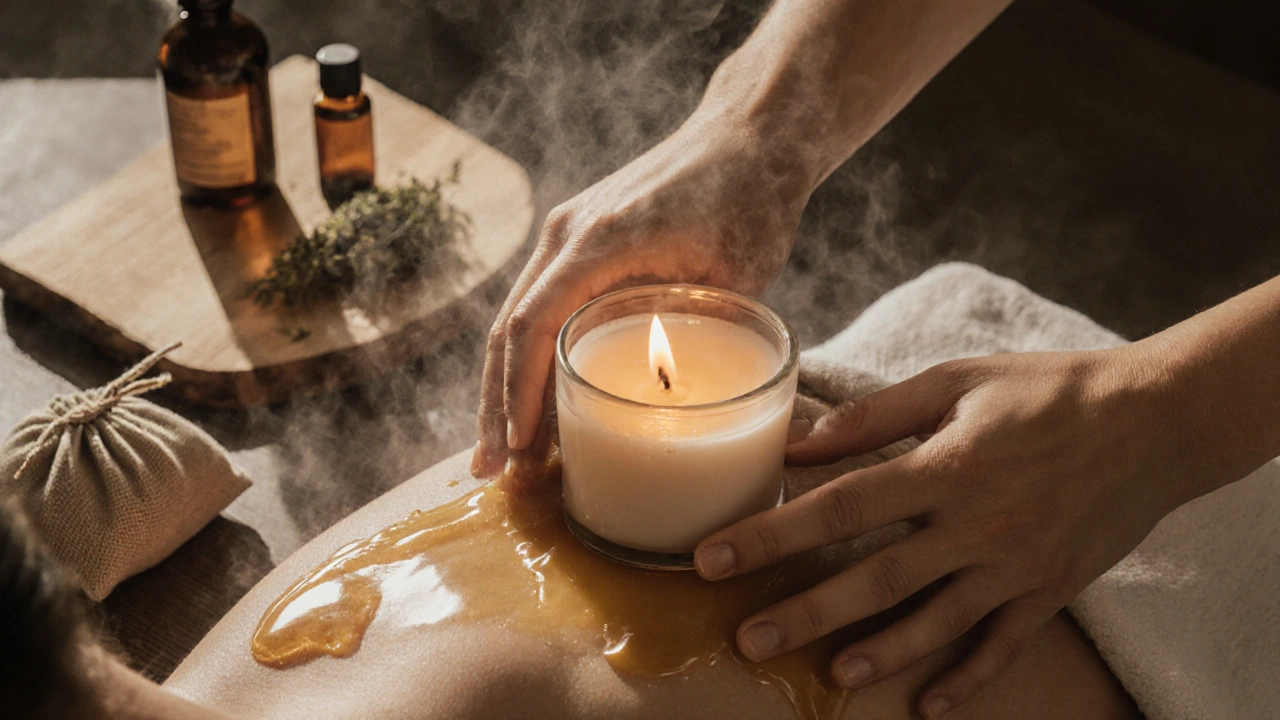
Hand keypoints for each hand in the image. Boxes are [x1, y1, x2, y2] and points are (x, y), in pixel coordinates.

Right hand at [471, 108, 811, 478]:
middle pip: (508, 330)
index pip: (535, 326)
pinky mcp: (578, 242)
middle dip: (496, 406)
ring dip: (506, 387)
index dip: (521, 393)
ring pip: (516, 320)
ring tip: (502, 453)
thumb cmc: (749, 199)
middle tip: (490, 471)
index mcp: (599, 241)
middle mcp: (567, 234)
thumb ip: (696, 335)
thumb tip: (666, 408)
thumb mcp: (736, 275)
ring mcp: (566, 234)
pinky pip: (540, 307)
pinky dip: (531, 359)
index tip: (519, 449)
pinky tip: (535, 403)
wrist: (748, 136)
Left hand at [694, 347, 1196, 717]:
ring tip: (831, 675)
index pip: (841, 508)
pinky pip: (1003, 644)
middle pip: (877, 578)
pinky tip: (928, 706)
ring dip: (880, 653)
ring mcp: (1016, 566)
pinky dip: (967, 678)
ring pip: (936, 621)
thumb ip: (877, 416)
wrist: (1155, 422)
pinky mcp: (1050, 590)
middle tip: (748, 640)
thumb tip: (803, 443)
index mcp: (946, 467)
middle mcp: (976, 525)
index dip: (772, 535)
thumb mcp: (958, 382)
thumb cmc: (1047, 391)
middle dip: (807, 612)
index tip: (713, 558)